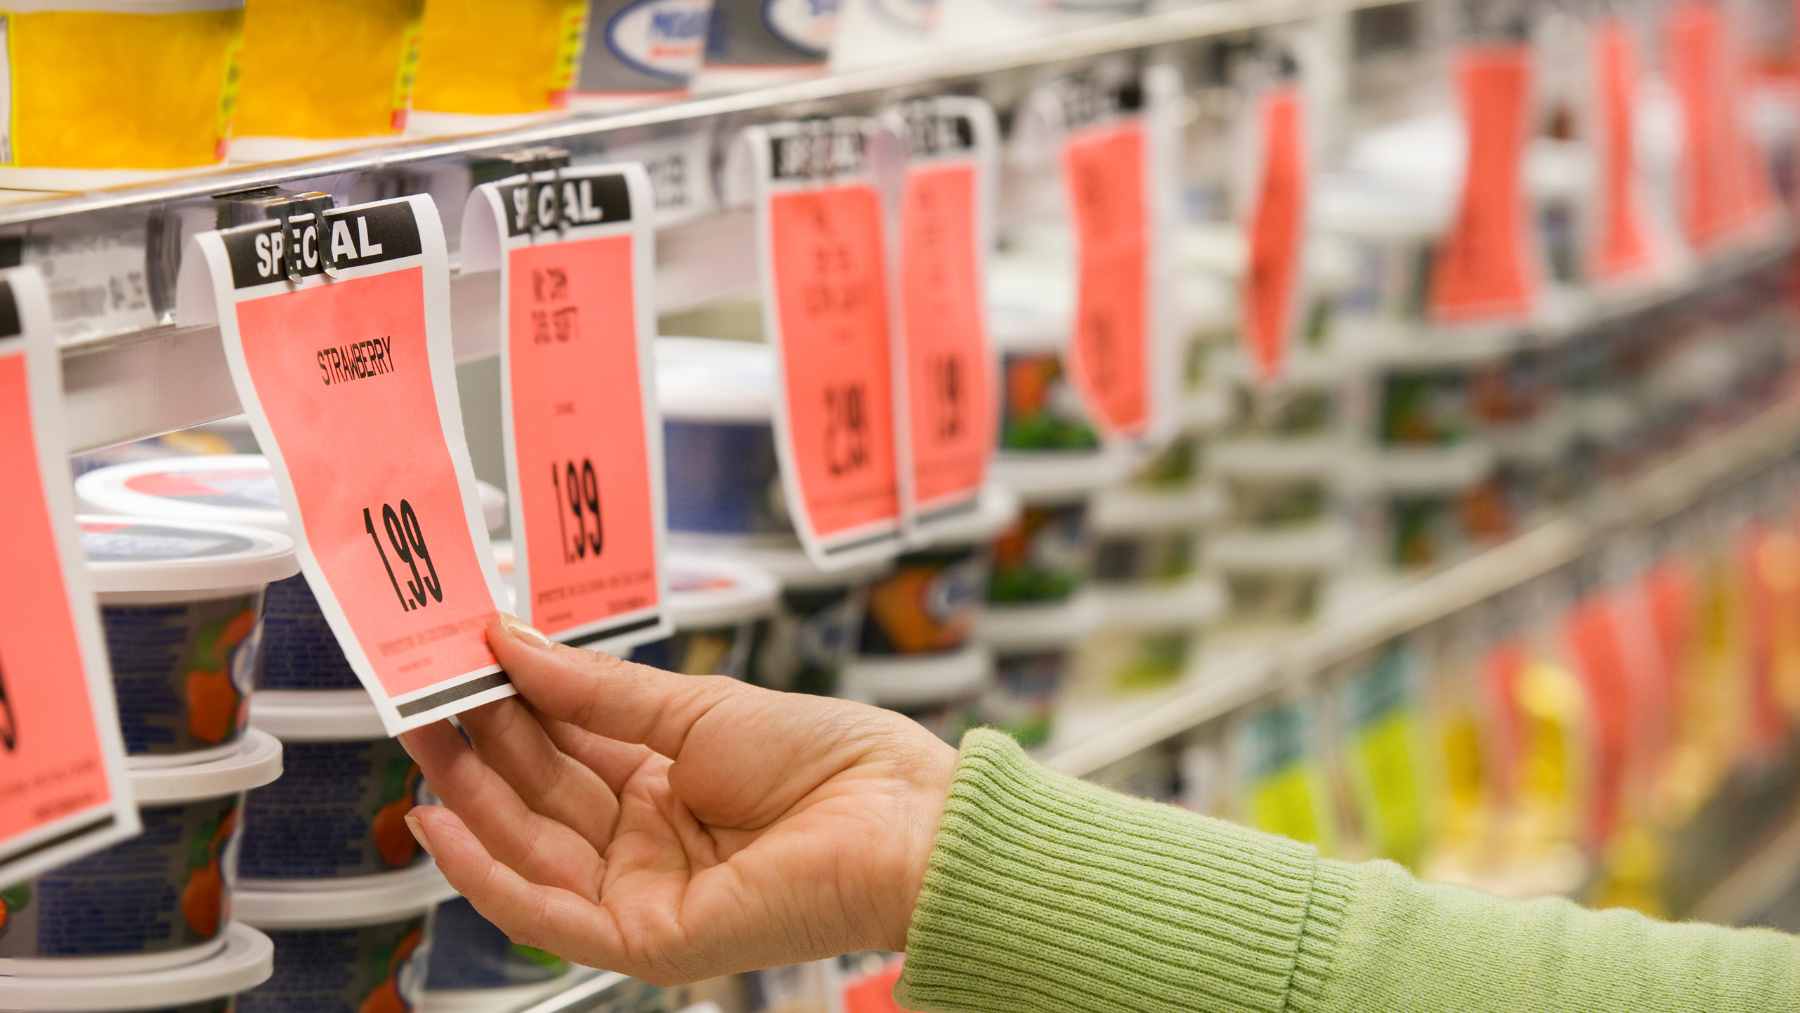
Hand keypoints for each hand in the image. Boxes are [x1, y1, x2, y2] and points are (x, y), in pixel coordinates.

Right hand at [398, 616, 957, 984]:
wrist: (901, 818)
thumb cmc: (831, 759)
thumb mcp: (695, 706)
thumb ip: (595, 689)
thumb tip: (511, 644)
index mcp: (666, 783)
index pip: (565, 744)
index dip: (510, 704)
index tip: (459, 658)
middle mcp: (647, 840)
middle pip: (539, 794)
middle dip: (477, 745)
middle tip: (420, 690)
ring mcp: (644, 891)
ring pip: (532, 848)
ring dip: (470, 797)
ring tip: (420, 735)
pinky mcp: (648, 938)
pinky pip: (547, 913)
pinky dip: (488, 872)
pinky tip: (441, 824)